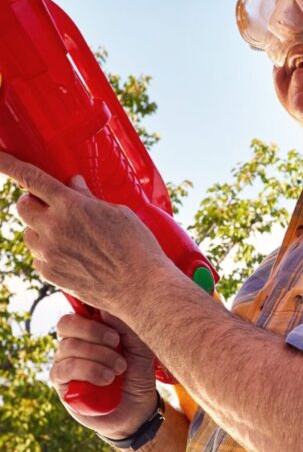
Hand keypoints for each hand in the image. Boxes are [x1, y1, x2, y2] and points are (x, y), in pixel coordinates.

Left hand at [0, 152, 169, 313]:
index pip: (31, 178)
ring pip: (28, 233)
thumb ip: (88, 198)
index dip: (9, 165)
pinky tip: (74, 256)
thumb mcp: (118, 213)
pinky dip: (49, 252)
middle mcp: (54, 227)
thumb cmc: (136, 246)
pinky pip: (37, 256)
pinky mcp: (50, 273)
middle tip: (54, 207)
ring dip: (42, 229)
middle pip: (23, 206)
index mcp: (72, 205)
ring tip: (71, 237)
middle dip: (34, 202)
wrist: (141, 286)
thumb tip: (73, 184)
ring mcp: (49, 252)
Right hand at [50, 311, 158, 439]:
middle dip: (94, 332)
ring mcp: (64, 362)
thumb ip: (126, 325)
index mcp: (92, 328)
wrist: (138, 408)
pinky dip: (90, 371)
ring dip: (99, 356)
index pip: (79, 307)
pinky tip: (107, 379)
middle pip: (67, 323)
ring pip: (68, 347)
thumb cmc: (138, 372)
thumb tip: (108, 307)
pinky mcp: (61, 384)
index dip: (91, 307)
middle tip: (117, 342)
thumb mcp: (140, 346)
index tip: (113, 317)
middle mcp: (74, 342)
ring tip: (119, 368)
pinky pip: (65, 369)